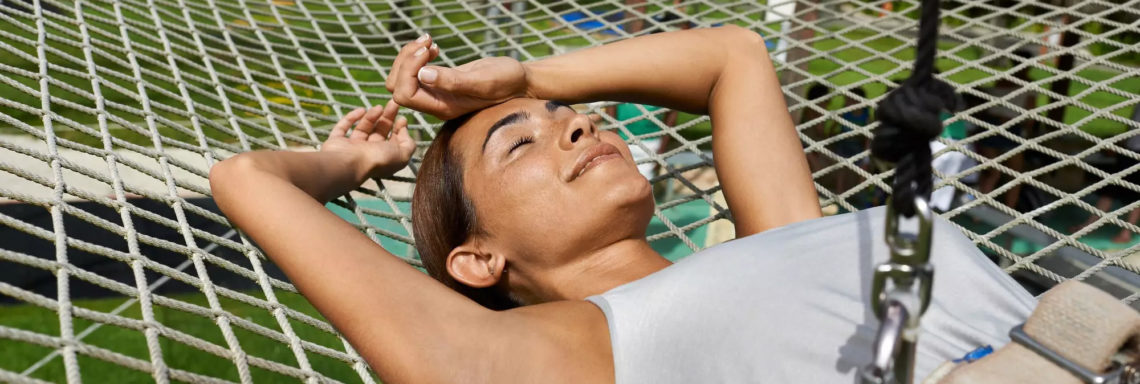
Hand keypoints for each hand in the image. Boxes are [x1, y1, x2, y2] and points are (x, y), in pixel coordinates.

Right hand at [323, 99, 414, 180]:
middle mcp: (368, 153)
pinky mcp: (336, 141)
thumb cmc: (377, 160)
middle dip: (388, 117)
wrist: (349, 163)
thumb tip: (404, 130)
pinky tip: (361, 110)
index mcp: (383, 158)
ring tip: (379, 107)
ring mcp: (351, 147)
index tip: (403, 118)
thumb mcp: (402, 155)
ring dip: (372, 116)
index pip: (393, 142)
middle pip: (380, 132)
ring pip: (364, 128)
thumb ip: (408, 144)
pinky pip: (343, 127)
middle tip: (394, 103)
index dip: (399, 129)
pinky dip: (351, 117)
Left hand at [386, 34, 528, 119]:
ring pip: (402, 77)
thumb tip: (423, 75)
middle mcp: (435, 103)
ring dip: (409, 55)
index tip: (429, 52)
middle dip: (405, 61)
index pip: (404, 94)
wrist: (520, 82)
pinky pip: (414, 71)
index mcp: (442, 107)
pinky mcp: (439, 82)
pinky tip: (434, 47)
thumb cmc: (506, 82)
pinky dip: (417, 55)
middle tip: (427, 43)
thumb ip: (452, 81)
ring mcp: (436, 93)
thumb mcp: (482, 80)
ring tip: (429, 42)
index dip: (408, 70)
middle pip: (397, 87)